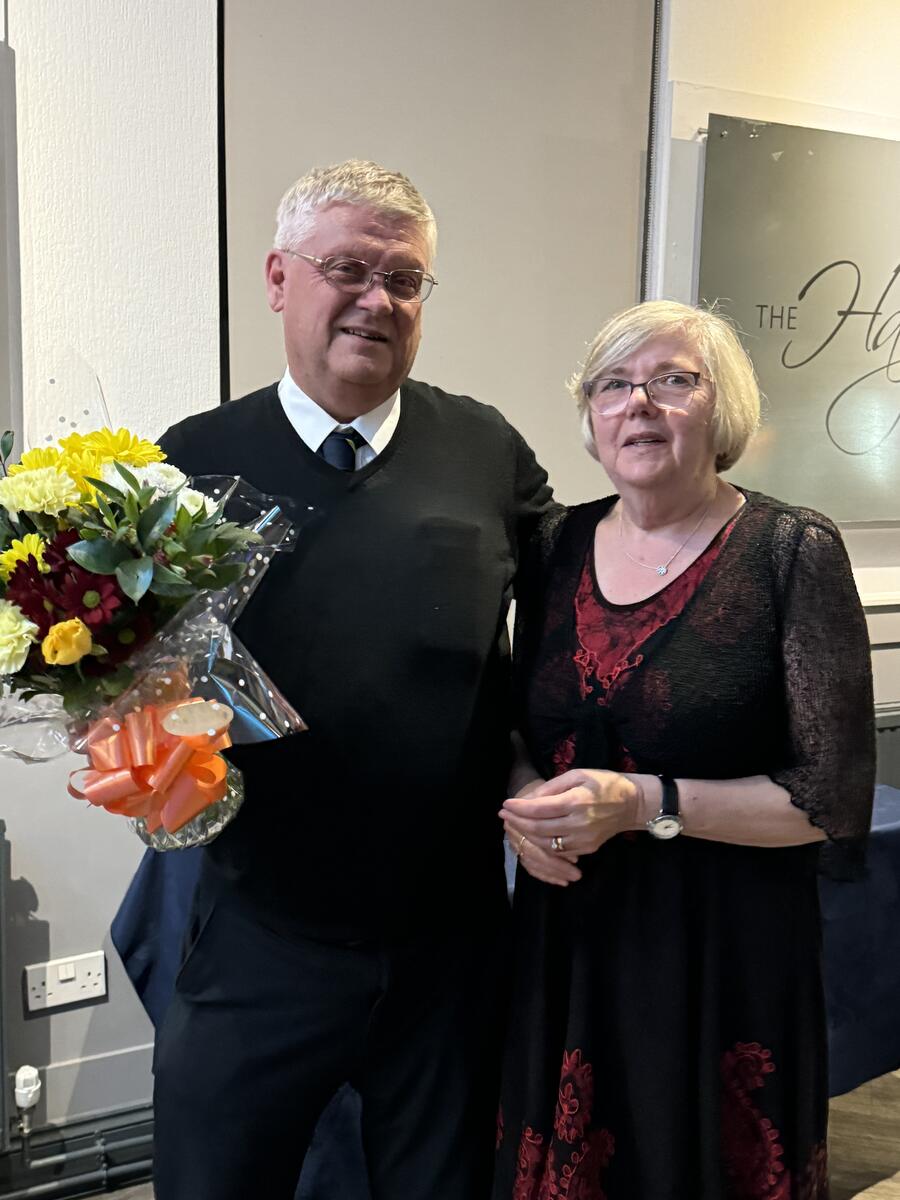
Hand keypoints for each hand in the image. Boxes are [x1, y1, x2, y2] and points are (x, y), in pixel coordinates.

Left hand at [501, 768, 639, 866]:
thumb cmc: (604, 783)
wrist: (632, 804)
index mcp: (575, 802)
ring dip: (526, 835)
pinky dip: (542, 844)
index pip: (538, 809)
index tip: (505, 804)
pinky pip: (558, 852)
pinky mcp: (587, 849)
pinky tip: (533, 835)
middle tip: (503, 815)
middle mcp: (578, 824)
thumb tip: (526, 799)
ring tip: (514, 825)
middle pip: (538, 828)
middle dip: (517, 822)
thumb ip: (551, 787)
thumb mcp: (578, 775)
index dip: (518, 808)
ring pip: (545, 844)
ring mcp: (583, 840)